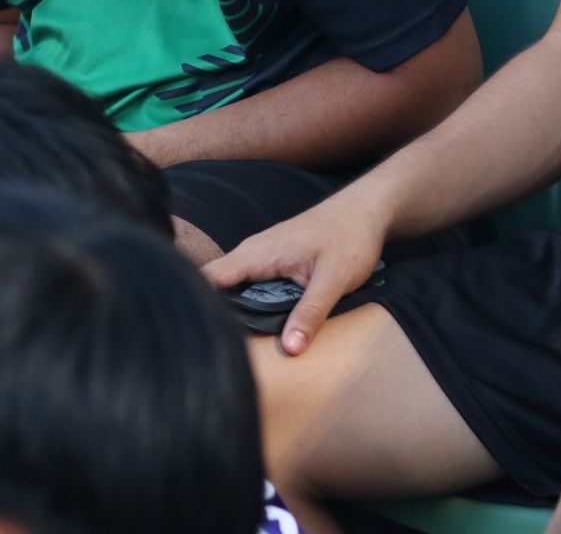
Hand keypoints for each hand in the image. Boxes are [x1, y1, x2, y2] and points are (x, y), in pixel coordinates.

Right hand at [203, 194, 388, 354]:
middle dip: (211, 313)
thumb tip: (291, 349)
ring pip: (231, 288)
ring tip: (229, 344)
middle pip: (214, 287)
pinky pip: (248, 287)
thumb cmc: (349, 237)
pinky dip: (246, 306)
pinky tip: (252, 328)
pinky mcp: (271, 266)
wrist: (363, 212)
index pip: (208, 277)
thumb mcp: (333, 279)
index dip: (197, 302)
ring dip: (229, 312)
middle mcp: (251, 255)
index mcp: (256, 254)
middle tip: (213, 348)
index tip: (200, 333)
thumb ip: (311, 313)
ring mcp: (260, 260)